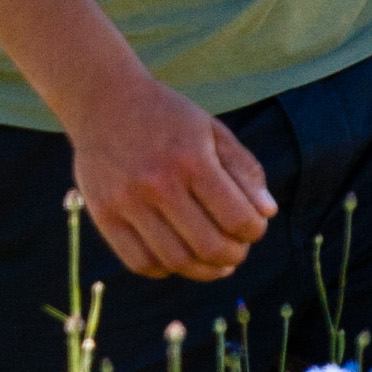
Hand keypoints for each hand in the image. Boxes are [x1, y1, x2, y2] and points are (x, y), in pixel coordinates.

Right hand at [67, 76, 275, 280]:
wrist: (104, 100)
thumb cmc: (168, 116)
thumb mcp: (213, 130)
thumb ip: (244, 169)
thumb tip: (267, 213)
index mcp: (192, 160)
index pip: (237, 218)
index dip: (254, 232)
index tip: (254, 228)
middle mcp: (159, 184)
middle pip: (208, 246)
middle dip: (233, 256)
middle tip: (237, 252)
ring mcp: (128, 202)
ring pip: (175, 261)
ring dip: (203, 271)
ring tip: (214, 264)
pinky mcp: (103, 215)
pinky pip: (139, 262)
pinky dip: (165, 270)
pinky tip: (177, 259)